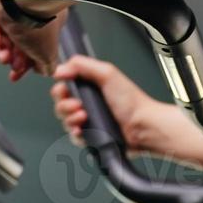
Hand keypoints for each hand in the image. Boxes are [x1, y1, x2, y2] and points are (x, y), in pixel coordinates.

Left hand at [0, 1, 66, 80]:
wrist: (23, 5)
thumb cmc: (38, 24)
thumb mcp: (48, 55)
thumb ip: (47, 67)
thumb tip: (44, 71)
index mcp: (49, 24)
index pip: (38, 47)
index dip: (28, 63)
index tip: (20, 72)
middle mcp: (32, 16)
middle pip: (20, 44)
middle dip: (15, 59)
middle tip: (14, 66)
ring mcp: (14, 11)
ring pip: (5, 36)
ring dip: (3, 51)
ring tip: (4, 56)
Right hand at [51, 56, 166, 154]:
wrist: (142, 127)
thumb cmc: (132, 103)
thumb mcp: (107, 73)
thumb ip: (82, 66)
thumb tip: (60, 68)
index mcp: (91, 86)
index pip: (64, 86)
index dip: (61, 88)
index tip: (65, 88)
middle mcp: (89, 103)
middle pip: (61, 104)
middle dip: (65, 105)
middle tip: (78, 104)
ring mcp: (90, 120)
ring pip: (65, 121)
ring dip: (70, 118)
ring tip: (83, 116)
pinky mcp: (92, 136)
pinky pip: (74, 137)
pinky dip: (75, 133)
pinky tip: (81, 130)